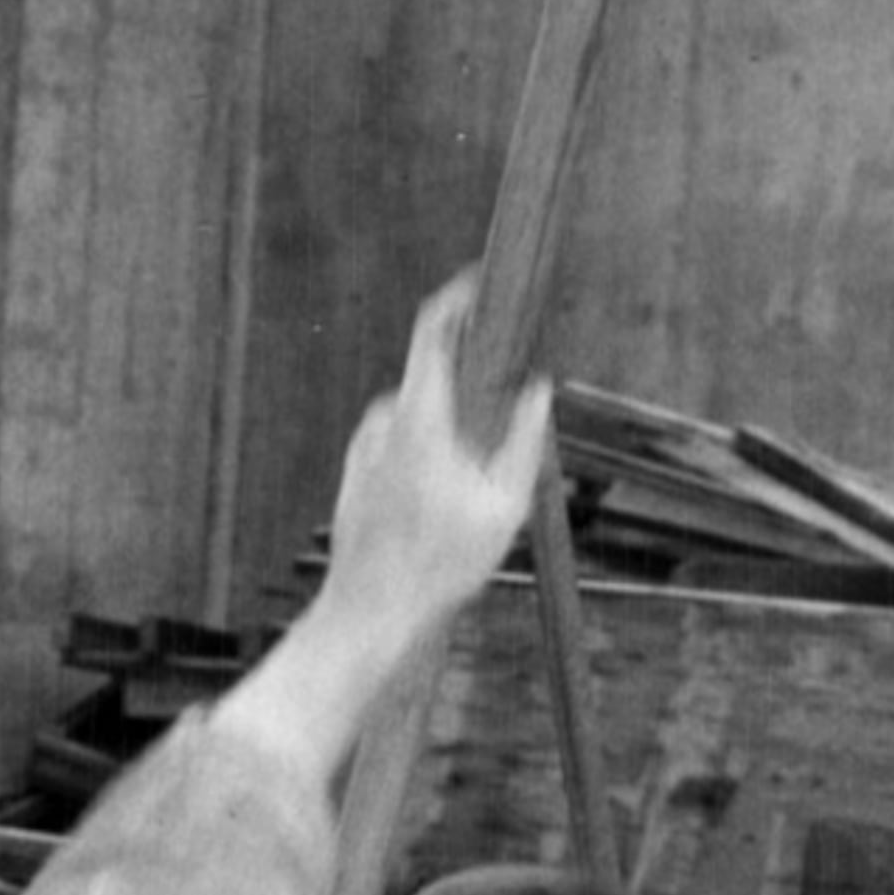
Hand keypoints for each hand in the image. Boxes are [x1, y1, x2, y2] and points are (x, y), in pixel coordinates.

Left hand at [320, 274, 551, 659]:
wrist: (371, 615)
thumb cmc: (438, 565)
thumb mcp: (505, 503)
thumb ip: (526, 437)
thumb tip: (539, 390)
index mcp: (418, 416)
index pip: (433, 327)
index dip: (460, 294)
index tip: (483, 279)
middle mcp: (383, 423)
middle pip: (435, 377)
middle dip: (472, 388)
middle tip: (505, 416)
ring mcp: (364, 449)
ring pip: (420, 419)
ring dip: (449, 434)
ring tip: (470, 489)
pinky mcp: (355, 475)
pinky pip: (400, 449)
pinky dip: (424, 460)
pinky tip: (438, 507)